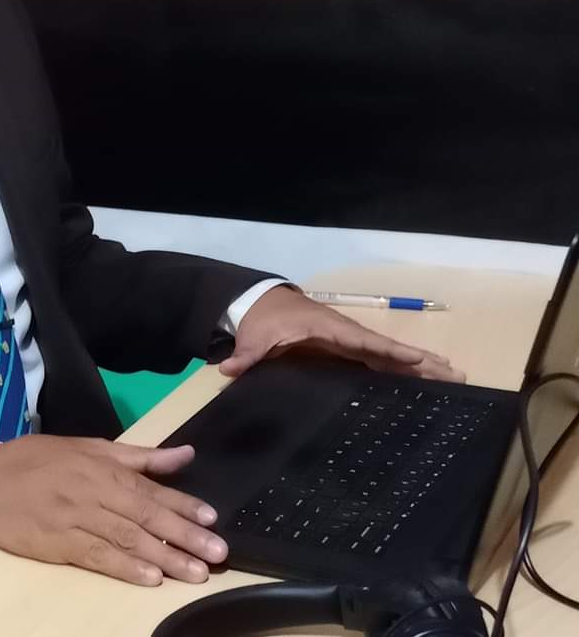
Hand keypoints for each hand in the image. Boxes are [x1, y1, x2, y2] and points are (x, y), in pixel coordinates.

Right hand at [0, 434, 226, 585]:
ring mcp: (78, 519)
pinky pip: (98, 558)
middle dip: (184, 535)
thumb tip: (184, 454)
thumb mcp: (89, 447)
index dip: (183, 504)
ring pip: (128, 540)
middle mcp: (95, 492)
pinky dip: (125, 569)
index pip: (151, 488)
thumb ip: (139, 456)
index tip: (212, 518)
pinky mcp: (61, 545)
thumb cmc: (40, 461)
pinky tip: (150, 579)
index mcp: (103, 467)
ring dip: (164, 558)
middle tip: (217, 553)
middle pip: (146, 517)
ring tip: (194, 572)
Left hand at [219, 285, 463, 382]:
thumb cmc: (261, 319)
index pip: (363, 341)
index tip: (419, 360)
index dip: (390, 352)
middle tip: (457, 374)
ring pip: (389, 356)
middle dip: (420, 360)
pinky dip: (402, 370)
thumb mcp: (253, 336)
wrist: (259, 304)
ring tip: (455, 377)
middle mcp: (345, 334)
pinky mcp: (346, 352)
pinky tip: (423, 382)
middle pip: (387, 349)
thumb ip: (245, 354)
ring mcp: (348, 343)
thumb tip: (229, 368)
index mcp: (327, 329)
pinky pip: (379, 362)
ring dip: (420, 366)